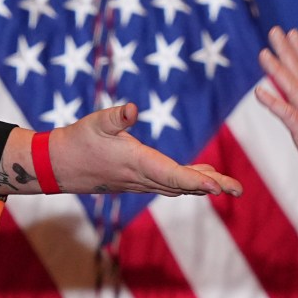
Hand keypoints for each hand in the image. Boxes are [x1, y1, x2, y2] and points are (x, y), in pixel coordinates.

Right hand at [1, 107, 242, 196]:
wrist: (58, 166)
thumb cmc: (78, 140)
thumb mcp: (95, 122)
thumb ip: (116, 116)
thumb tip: (133, 108)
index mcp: (136, 163)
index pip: (172, 175)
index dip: (196, 180)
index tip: (218, 186)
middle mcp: (142, 178)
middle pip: (183, 185)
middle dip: (212, 186)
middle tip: (239, 188)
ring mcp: (140, 183)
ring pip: (178, 187)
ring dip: (203, 186)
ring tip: (228, 185)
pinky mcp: (138, 181)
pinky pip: (169, 184)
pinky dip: (188, 181)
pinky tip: (202, 176)